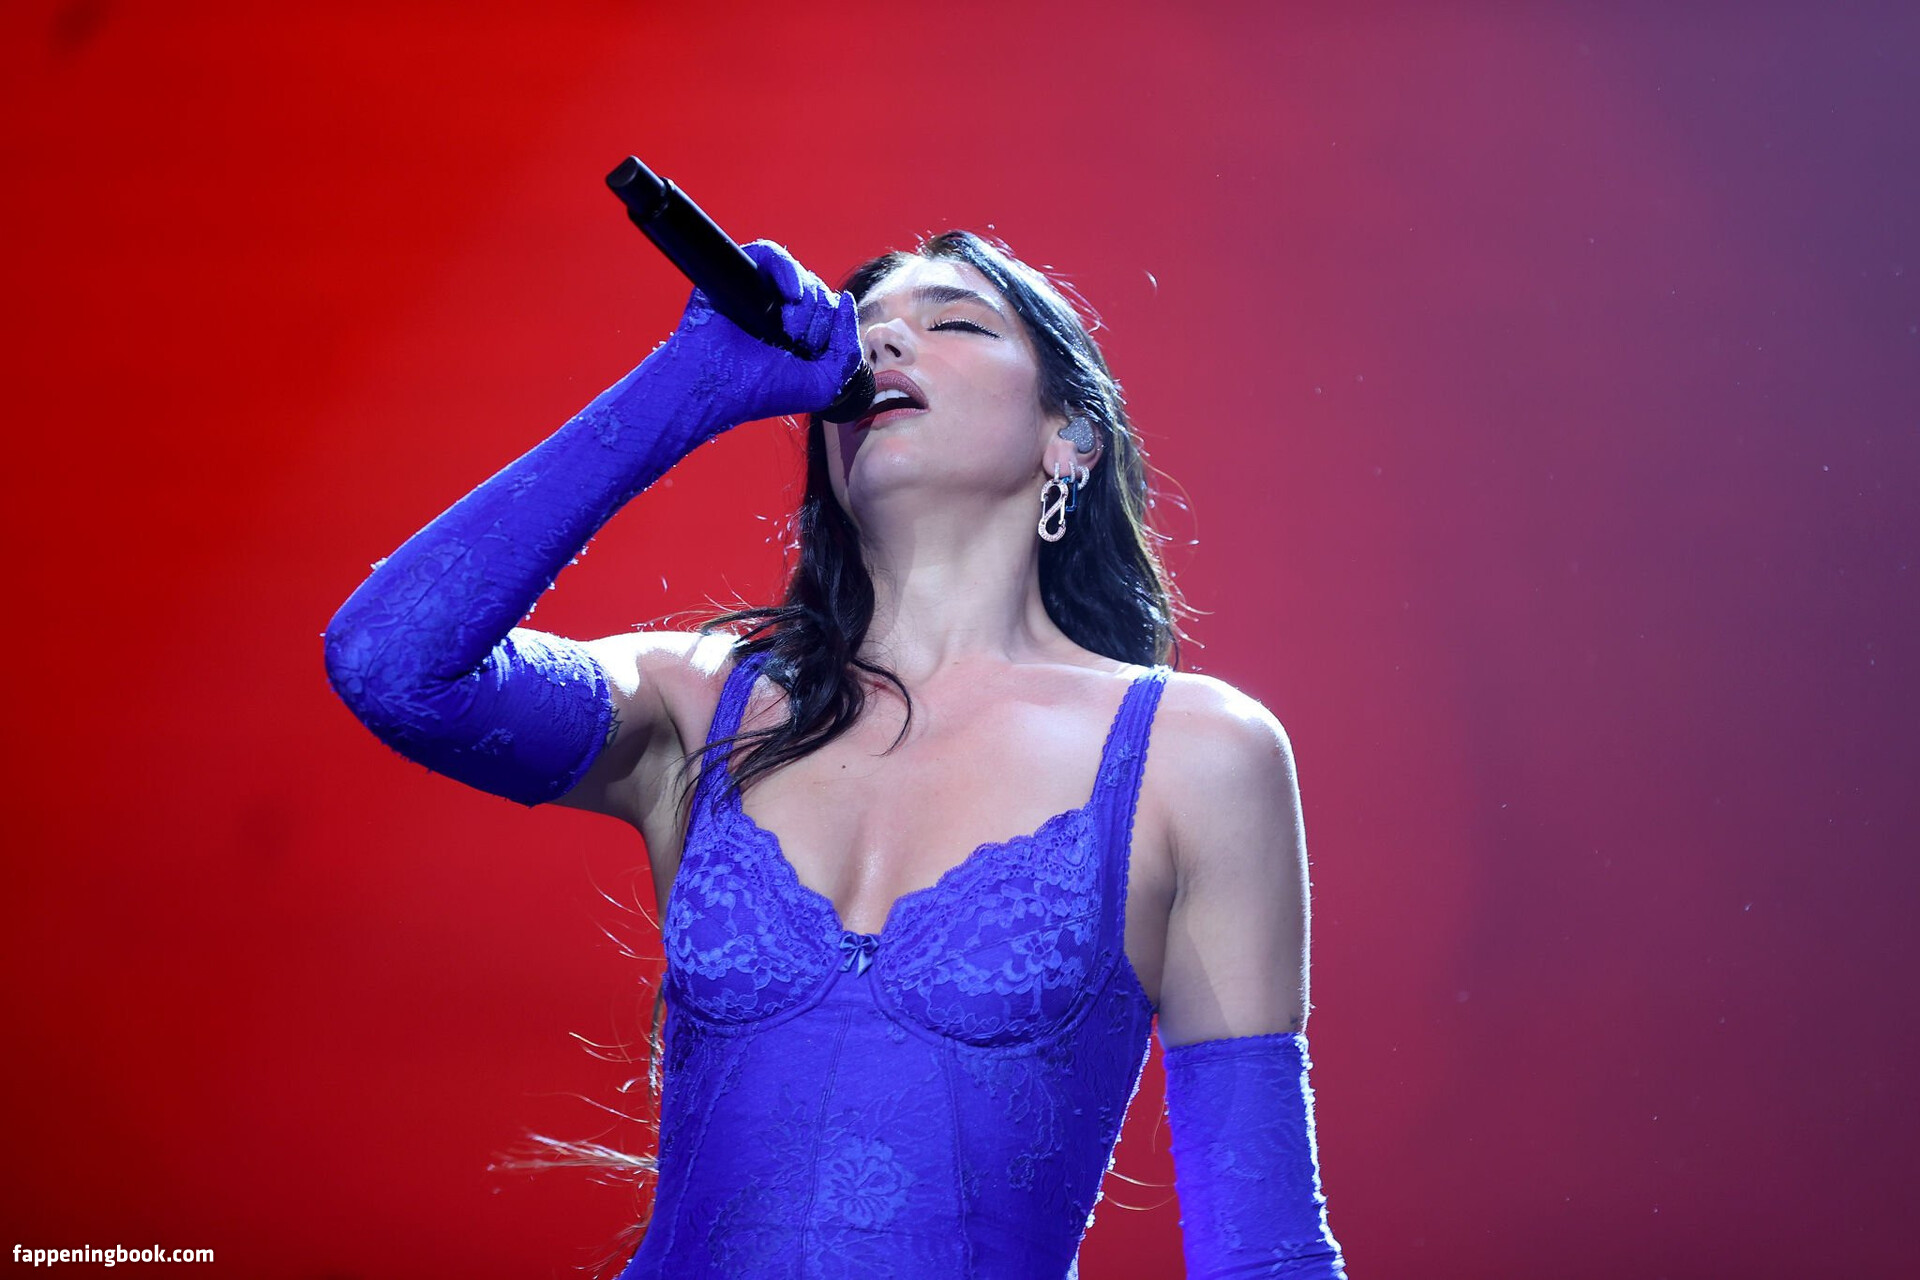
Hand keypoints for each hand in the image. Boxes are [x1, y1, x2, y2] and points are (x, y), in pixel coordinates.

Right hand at [665, 239, 862, 426]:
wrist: (715, 388)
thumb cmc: (761, 391)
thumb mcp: (824, 384)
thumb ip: (847, 349)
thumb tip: (845, 301)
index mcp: (801, 334)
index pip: (833, 312)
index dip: (834, 327)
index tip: (813, 351)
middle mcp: (781, 311)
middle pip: (821, 292)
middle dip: (819, 319)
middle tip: (797, 343)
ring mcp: (761, 292)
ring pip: (802, 275)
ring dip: (806, 303)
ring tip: (788, 330)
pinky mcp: (739, 276)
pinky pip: (772, 253)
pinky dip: (787, 269)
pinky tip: (791, 294)